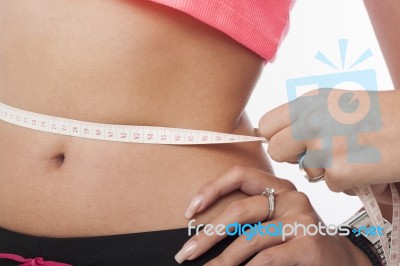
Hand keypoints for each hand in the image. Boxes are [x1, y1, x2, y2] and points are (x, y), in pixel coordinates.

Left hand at [174, 166, 370, 264]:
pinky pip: (268, 257)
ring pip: (250, 237)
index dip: (212, 188)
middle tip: (187, 252)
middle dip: (208, 234)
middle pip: (240, 209)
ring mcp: (302, 219)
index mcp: (278, 187)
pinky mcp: (309, 243)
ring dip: (223, 259)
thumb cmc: (298, 240)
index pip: (240, 174)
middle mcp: (291, 197)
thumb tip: (203, 232)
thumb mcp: (274, 221)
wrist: (342, 260)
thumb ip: (248, 219)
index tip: (190, 211)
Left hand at [259, 89, 399, 196]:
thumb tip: (276, 139)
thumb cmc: (383, 114)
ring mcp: (324, 146)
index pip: (266, 125)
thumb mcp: (337, 103)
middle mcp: (312, 121)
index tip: (289, 143)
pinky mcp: (340, 172)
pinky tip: (366, 166)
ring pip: (305, 171)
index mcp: (310, 101)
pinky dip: (347, 181)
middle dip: (294, 158)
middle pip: (276, 151)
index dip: (276, 138)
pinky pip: (331, 185)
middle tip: (319, 154)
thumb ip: (305, 117)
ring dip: (325, 170)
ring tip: (353, 155)